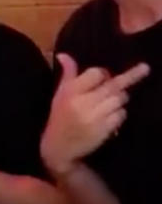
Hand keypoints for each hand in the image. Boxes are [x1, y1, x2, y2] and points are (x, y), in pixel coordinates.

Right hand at [41, 54, 148, 175]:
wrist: (58, 148)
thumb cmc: (59, 118)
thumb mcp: (59, 95)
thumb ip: (67, 74)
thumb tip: (64, 54)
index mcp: (70, 92)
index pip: (96, 73)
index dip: (103, 74)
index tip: (105, 76)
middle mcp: (82, 102)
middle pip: (113, 85)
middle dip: (130, 77)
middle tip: (145, 68)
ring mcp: (94, 117)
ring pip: (120, 99)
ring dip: (121, 98)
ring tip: (113, 101)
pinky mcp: (103, 130)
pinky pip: (121, 115)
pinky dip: (120, 114)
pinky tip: (111, 116)